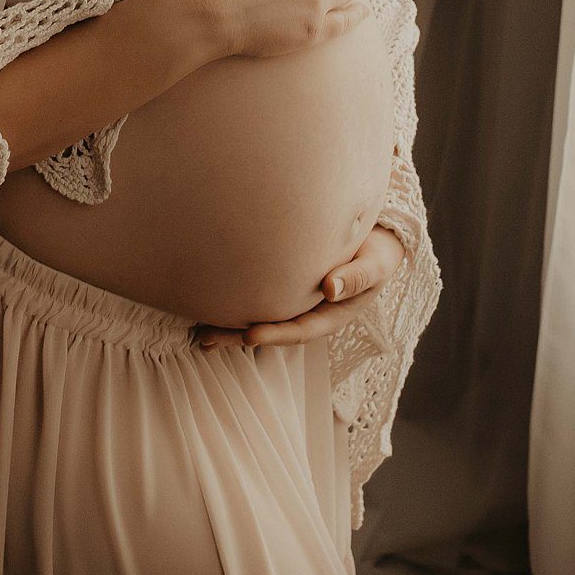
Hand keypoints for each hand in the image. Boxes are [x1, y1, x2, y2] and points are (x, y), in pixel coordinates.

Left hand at [191, 224, 405, 350]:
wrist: (378, 235)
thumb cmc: (378, 250)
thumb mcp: (375, 263)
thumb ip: (357, 276)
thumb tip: (330, 289)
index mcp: (332, 314)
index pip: (300, 328)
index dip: (276, 334)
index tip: (249, 335)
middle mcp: (309, 312)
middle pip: (272, 328)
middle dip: (238, 336)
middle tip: (206, 339)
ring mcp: (296, 300)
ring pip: (260, 315)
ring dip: (230, 325)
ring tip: (197, 332)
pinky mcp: (285, 283)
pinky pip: (259, 296)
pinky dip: (236, 301)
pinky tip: (209, 302)